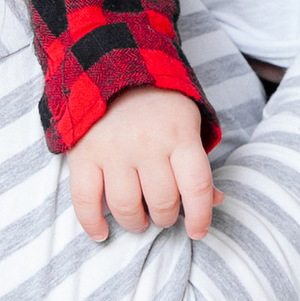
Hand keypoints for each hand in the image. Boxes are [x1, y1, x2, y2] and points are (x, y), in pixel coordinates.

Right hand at [66, 90, 216, 244]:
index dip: (200, 216)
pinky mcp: (84, 154)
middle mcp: (147, 143)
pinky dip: (92, 223)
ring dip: (135, 222)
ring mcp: (114, 149)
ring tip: (138, 219)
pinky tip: (102, 232)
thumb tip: (215, 201)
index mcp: (179, 134)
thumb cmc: (158, 105)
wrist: (111, 68)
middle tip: (162, 214)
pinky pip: (85, 199)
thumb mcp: (188, 124)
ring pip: (126, 206)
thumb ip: (198, 163)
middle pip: (162, 201)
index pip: (196, 186)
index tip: (197, 231)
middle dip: (165, 217)